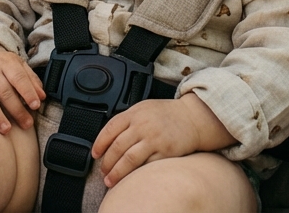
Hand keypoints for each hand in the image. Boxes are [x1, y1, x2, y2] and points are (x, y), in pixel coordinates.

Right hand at [0, 42, 45, 134]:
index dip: (28, 92)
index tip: (36, 106)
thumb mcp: (19, 66)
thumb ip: (31, 80)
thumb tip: (42, 96)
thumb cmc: (3, 67)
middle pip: (4, 90)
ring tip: (6, 129)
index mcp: (6, 62)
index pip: (18, 77)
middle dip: (16, 109)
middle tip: (27, 124)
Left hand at [91, 93, 235, 186]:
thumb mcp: (144, 108)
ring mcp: (154, 139)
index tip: (95, 154)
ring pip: (129, 159)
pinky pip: (146, 166)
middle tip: (103, 172)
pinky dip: (136, 174)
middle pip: (117, 147)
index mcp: (135, 113)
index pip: (110, 129)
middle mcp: (143, 125)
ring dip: (117, 172)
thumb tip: (108, 136)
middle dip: (107, 163)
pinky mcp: (166, 151)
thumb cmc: (168, 113)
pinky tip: (131, 179)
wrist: (193, 117)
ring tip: (111, 181)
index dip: (99, 144)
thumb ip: (127, 119)